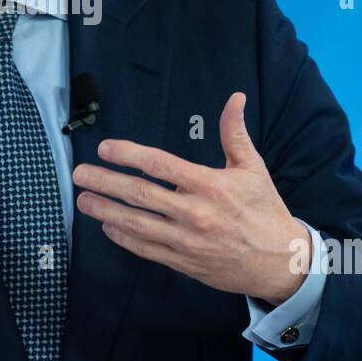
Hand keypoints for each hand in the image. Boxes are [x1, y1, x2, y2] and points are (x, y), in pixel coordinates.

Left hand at [73, 91, 310, 305]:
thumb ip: (235, 132)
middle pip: (140, 194)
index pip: (160, 165)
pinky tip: (108, 226)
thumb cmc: (265, 210)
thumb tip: (235, 98)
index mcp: (209, 185)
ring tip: (82, 200)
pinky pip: (146, 248)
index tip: (106, 148)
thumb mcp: (252, 168)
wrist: (281, 261)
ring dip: (105, 211)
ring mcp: (186, 240)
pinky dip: (124, 238)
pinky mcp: (183, 262)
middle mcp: (194, 213)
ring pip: (136, 224)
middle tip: (80, 174)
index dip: (129, 155)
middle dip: (105, 182)